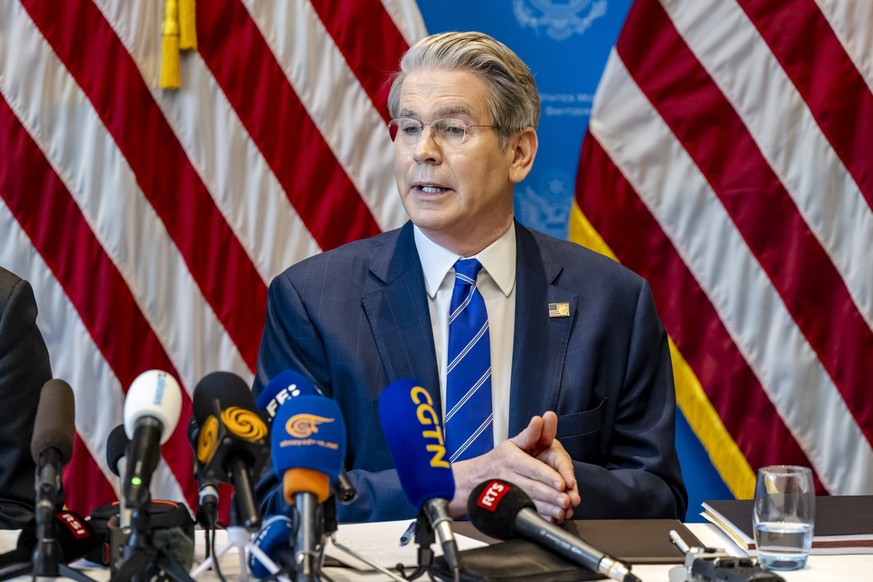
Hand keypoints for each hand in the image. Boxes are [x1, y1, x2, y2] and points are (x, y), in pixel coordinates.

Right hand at [449, 412, 579, 521]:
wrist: (474, 481)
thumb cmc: (499, 461)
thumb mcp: (513, 443)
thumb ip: (532, 433)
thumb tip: (541, 418)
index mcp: (512, 459)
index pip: (532, 468)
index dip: (547, 476)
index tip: (562, 483)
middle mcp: (509, 477)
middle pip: (533, 487)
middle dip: (551, 495)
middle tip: (566, 500)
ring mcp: (508, 495)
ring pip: (530, 503)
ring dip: (547, 509)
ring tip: (562, 511)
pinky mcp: (509, 508)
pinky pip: (525, 514)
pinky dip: (539, 518)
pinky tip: (551, 519)